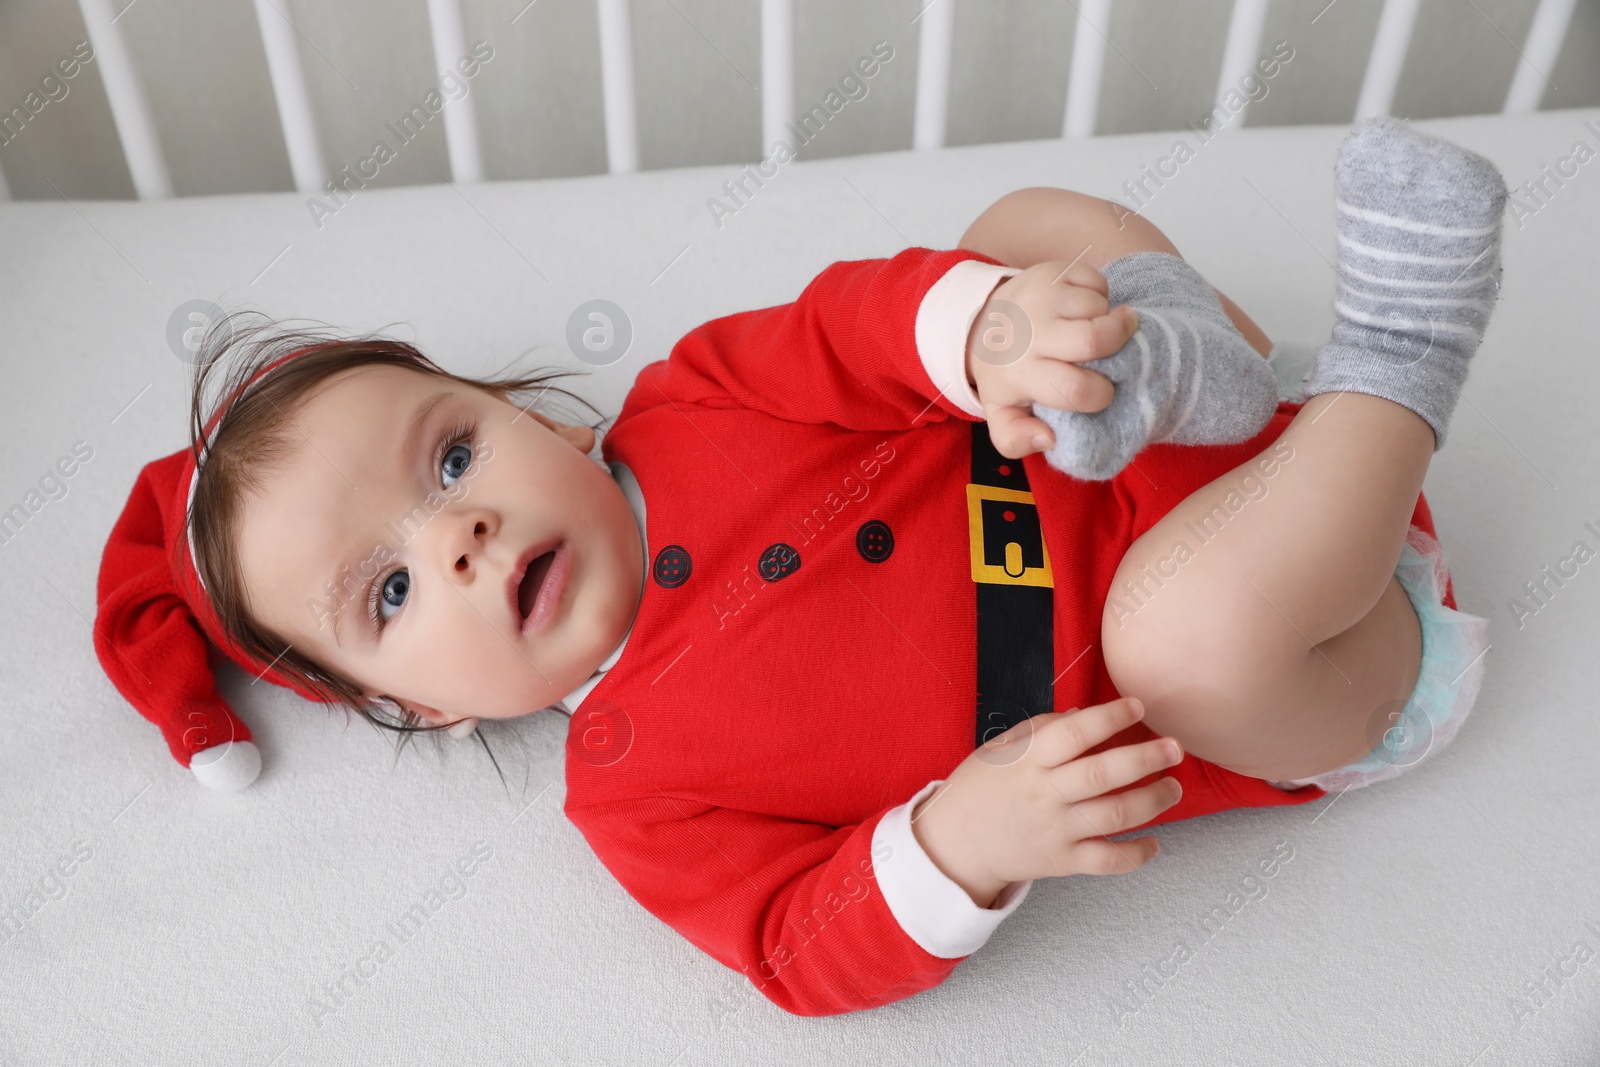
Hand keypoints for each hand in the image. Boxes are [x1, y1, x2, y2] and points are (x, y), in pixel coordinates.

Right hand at [909, 697, 1183, 906]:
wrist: (954, 845)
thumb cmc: (978, 789)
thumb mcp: (999, 749)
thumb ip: (1039, 729)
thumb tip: (1082, 714)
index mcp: (1028, 760)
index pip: (1074, 732)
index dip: (1109, 717)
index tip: (1137, 706)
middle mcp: (1045, 794)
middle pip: (1103, 774)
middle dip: (1146, 758)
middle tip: (1175, 747)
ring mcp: (1056, 830)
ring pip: (1114, 815)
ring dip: (1152, 800)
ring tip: (1173, 787)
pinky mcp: (1062, 862)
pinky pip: (1106, 861)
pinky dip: (1135, 855)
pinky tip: (1154, 843)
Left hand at [965, 260, 1139, 459]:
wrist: (982, 322)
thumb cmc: (1006, 373)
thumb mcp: (1001, 412)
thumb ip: (1016, 440)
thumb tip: (1049, 439)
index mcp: (1020, 373)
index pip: (1074, 388)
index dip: (1099, 394)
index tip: (1102, 391)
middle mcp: (1030, 332)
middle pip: (1094, 338)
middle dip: (1118, 346)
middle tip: (1116, 352)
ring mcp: (1041, 297)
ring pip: (1099, 307)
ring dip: (1106, 320)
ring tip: (1088, 331)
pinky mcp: (1052, 271)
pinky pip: (1098, 282)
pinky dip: (1101, 296)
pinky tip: (1083, 310)